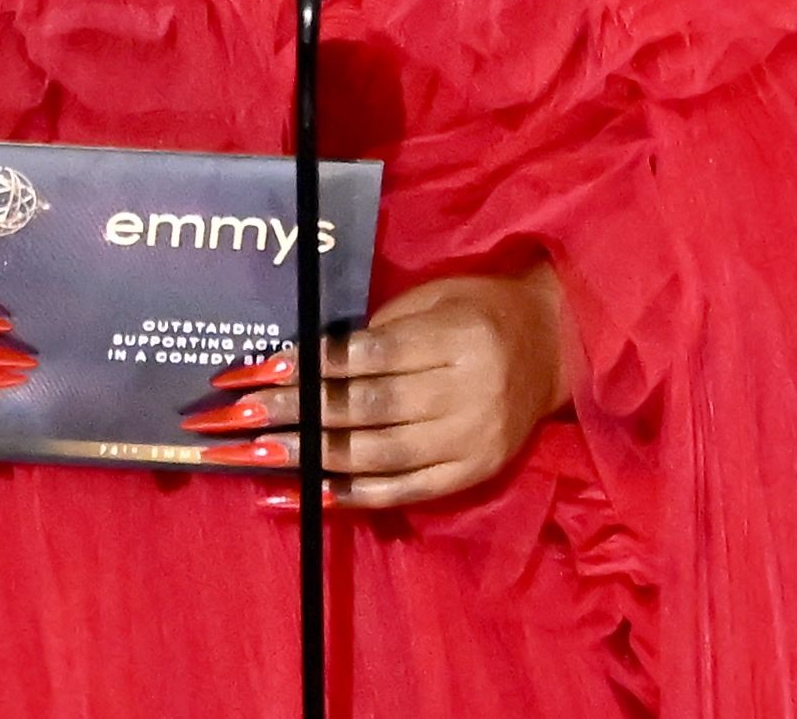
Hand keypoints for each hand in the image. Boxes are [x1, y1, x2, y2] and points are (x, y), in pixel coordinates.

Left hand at [185, 267, 573, 507]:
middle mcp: (471, 393)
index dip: (313, 365)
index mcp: (460, 337)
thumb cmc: (479, 310)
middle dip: (300, 413)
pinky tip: (308, 495)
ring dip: (313, 457)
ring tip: (260, 455)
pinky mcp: (473, 473)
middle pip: (370, 408)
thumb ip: (377, 334)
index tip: (260, 371)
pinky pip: (406, 491)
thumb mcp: (432, 301)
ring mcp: (474, 440)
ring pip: (381, 454)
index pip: (373, 357)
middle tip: (242, 417)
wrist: (553, 346)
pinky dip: (353, 495)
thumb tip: (301, 365)